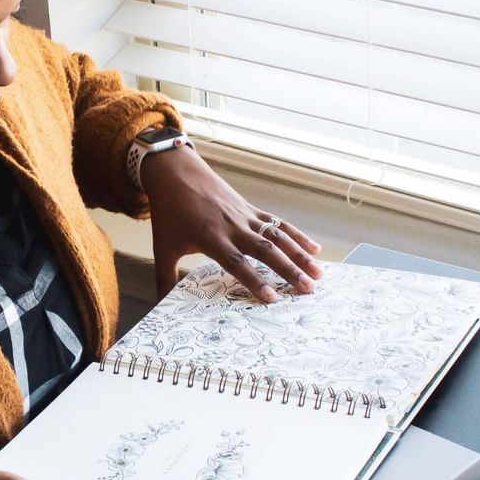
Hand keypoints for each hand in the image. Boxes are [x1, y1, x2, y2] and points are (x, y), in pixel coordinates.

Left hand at [140, 146, 322, 302]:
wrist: (175, 173)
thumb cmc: (169, 213)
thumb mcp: (163, 246)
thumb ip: (165, 278)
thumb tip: (160, 306)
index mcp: (210, 238)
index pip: (236, 263)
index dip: (254, 280)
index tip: (272, 298)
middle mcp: (232, 226)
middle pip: (265, 251)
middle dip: (289, 271)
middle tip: (309, 289)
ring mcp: (244, 216)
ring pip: (278, 236)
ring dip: (300, 254)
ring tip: (319, 273)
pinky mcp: (251, 208)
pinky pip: (278, 223)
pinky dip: (297, 235)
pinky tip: (315, 248)